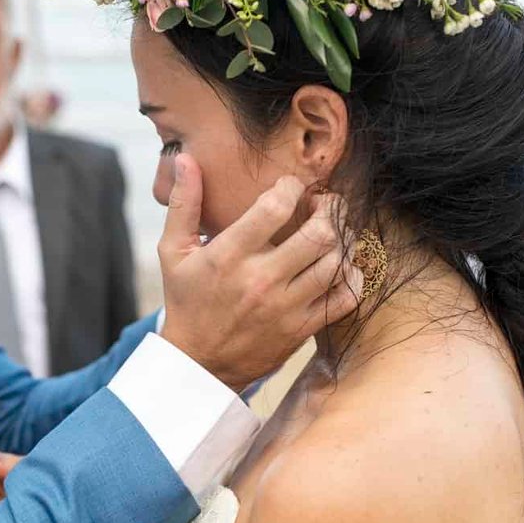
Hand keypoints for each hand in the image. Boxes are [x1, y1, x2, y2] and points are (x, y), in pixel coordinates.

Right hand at [157, 155, 356, 391]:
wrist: (197, 364)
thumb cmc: (186, 300)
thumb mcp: (173, 251)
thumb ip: (183, 203)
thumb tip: (184, 158)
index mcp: (228, 256)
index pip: (275, 208)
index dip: (291, 187)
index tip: (290, 187)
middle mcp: (260, 281)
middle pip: (319, 233)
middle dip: (330, 209)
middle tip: (325, 205)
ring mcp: (284, 308)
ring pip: (335, 263)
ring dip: (342, 240)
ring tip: (333, 231)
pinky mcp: (300, 330)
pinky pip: (343, 299)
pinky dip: (350, 278)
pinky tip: (340, 266)